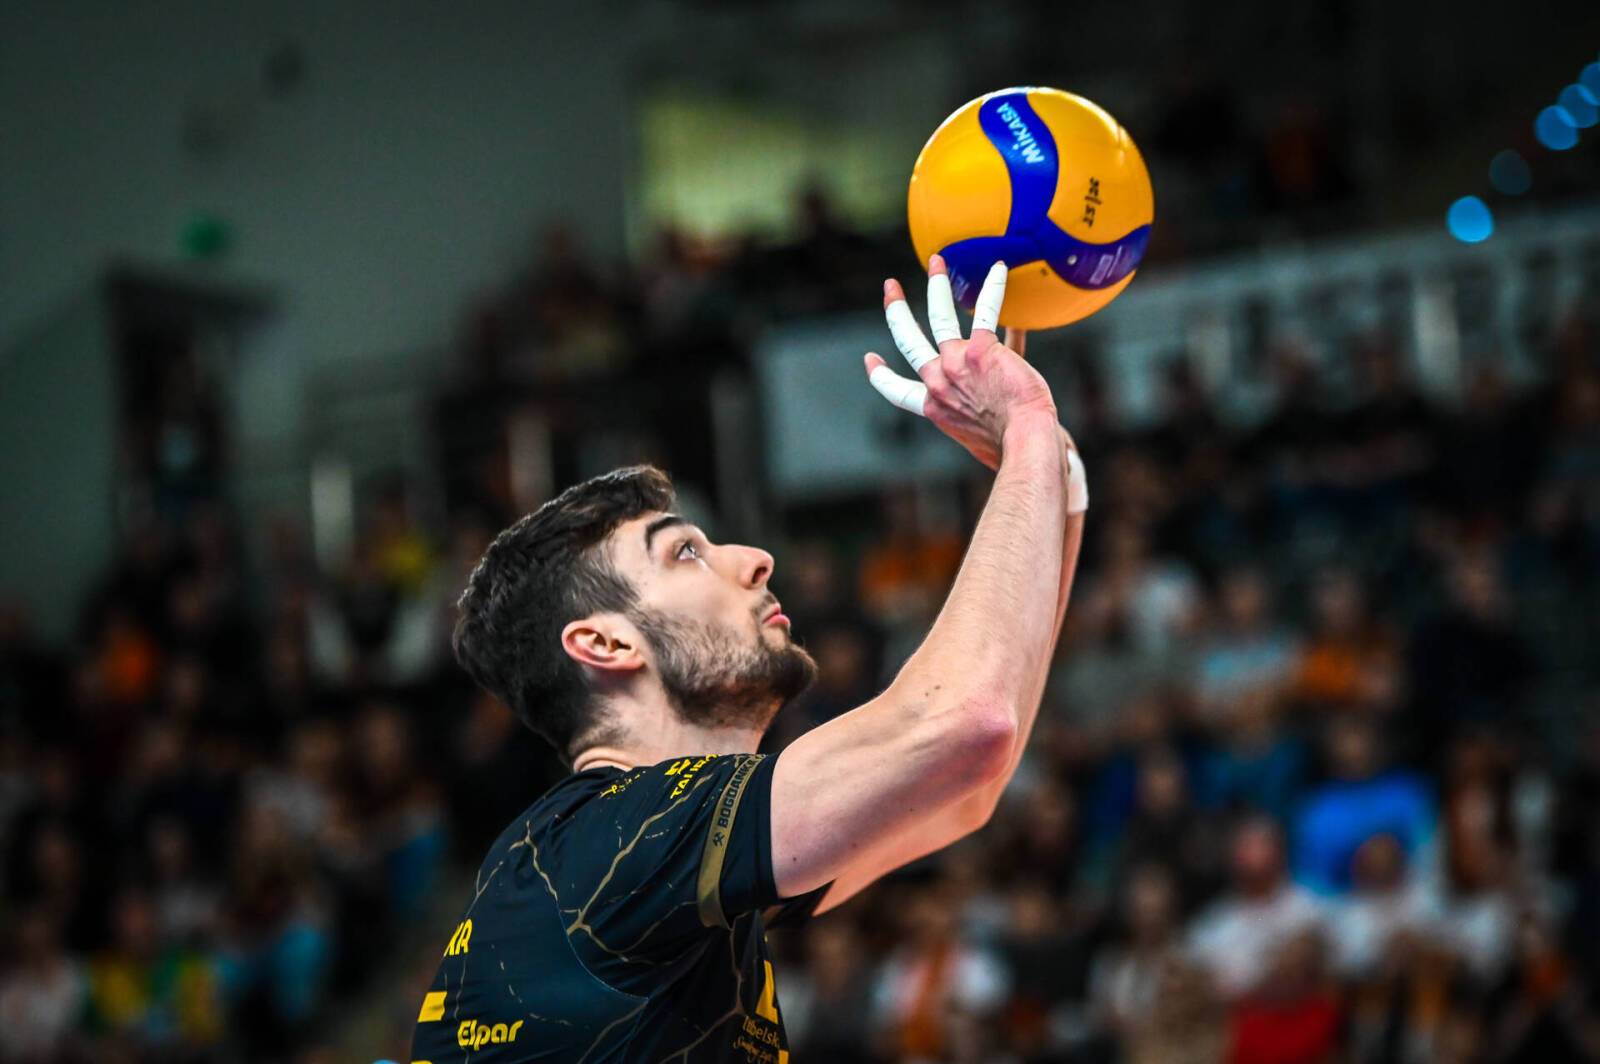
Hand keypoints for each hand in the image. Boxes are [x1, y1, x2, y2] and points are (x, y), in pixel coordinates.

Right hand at [865, 255, 1055, 468]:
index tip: (870, 359)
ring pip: (939, 316)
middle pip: (908, 341)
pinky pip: (986, 310)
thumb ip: (977, 425)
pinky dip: (992, 288)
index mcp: (934, 407)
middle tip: (890, 287)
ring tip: (936, 260)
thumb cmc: (1010, 448)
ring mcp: (957, 363)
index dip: (880, 375)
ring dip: (936, 284)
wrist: (1022, 441)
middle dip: (896, 310)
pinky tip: (998, 268)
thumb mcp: (979, 440)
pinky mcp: (982, 349)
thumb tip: (994, 440)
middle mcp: (938, 382)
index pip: (897, 391)